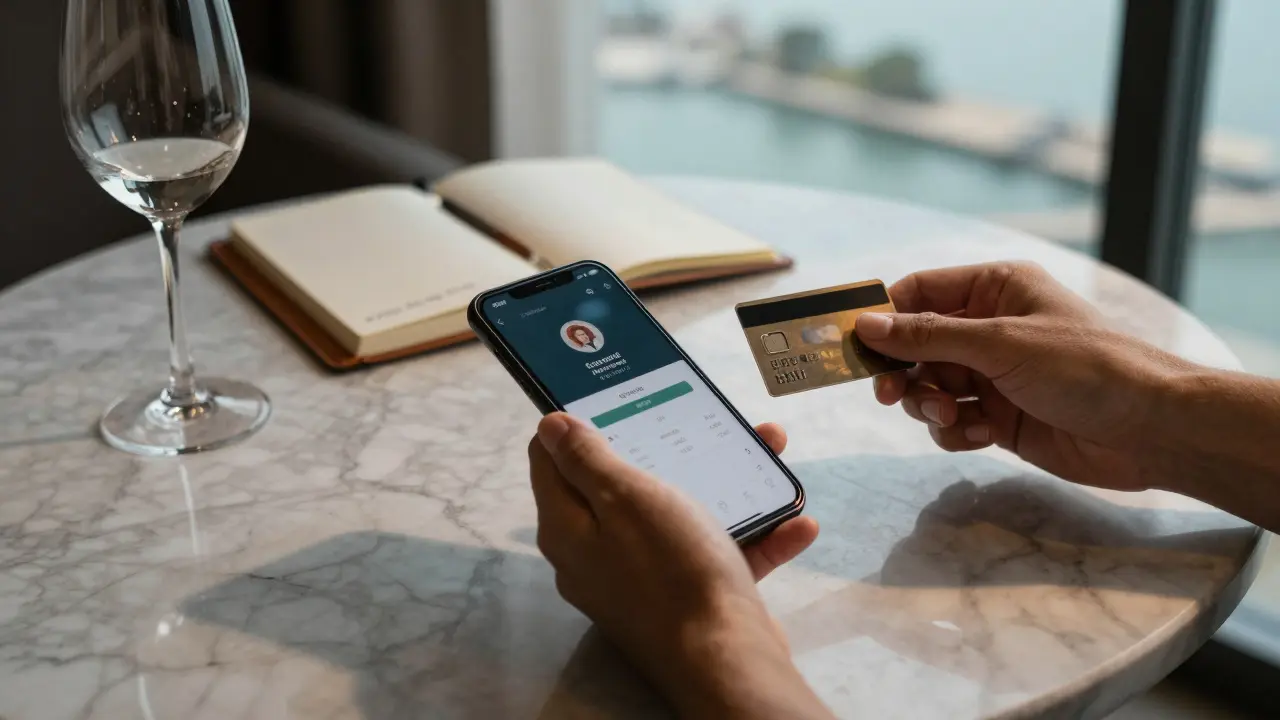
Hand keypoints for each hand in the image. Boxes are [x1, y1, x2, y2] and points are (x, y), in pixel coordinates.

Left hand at [529, 414, 828, 718]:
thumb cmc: (672, 571)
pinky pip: (717, 554)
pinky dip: (754, 536)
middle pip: (621, 486)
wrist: (726, 659)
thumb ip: (587, 459)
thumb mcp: (626, 497)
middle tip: (700, 419)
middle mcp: (597, 555)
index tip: (611, 397)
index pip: (552, 461)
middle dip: (667, 446)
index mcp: (569, 527)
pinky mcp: (686, 599)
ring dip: (726, 485)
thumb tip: (549, 426)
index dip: (574, 423)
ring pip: (680, 516)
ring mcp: (642, 580)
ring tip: (766, 452)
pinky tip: (794, 522)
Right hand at [854, 262, 1195, 491]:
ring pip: (929, 387)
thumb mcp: (999, 343)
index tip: (851, 344)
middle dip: (903, 372)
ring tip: (951, 415)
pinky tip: (981, 435)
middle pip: (916, 345)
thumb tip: (866, 326)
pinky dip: (955, 430)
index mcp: (994, 288)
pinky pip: (951, 420)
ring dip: (929, 404)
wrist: (1149, 431)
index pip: (919, 293)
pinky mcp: (999, 417)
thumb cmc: (1084, 368)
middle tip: (888, 394)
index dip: (884, 317)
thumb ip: (927, 337)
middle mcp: (990, 328)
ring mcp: (993, 375)